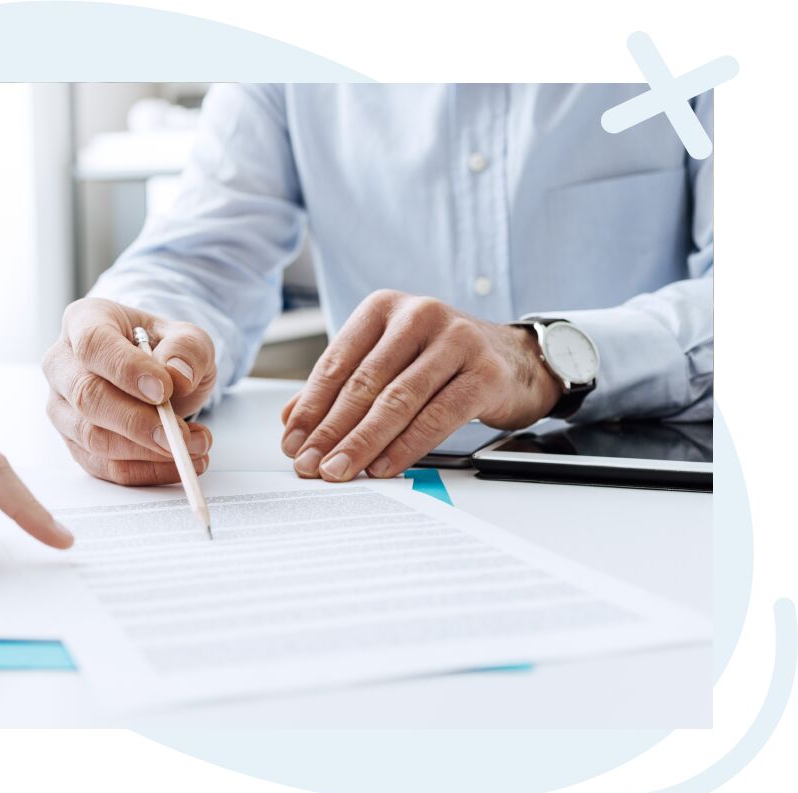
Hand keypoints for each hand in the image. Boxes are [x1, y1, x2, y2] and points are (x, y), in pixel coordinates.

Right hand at [42, 297, 216, 484]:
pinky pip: (104, 466)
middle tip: (180, 434)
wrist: (159, 374)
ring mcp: (63, 406)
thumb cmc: (164, 350)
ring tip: (194, 446)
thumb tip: (177, 375)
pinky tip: (179, 462)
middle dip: (137, 422)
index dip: (127, 370)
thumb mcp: (189, 338)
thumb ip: (188, 349)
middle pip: (87, 397)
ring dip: (147, 451)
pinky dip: (145, 470)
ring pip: (92, 437)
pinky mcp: (75, 443)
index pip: (93, 344)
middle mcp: (62, 364)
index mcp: (85, 321)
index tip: (163, 390)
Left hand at [281, 290, 561, 480]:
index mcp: (384, 308)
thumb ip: (342, 385)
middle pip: (364, 383)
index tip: (292, 442)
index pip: (337, 362)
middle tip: (310, 464)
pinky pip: (437, 416)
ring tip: (340, 470)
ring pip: (398, 400)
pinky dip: (406, 446)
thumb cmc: (442, 360)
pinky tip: (384, 466)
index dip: (311, 407)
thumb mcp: (388, 360)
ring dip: (362, 442)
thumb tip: (291, 420)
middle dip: (331, 431)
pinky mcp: (484, 373)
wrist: (515, 359)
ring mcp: (456, 341)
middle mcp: (419, 315)